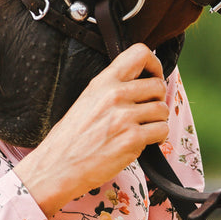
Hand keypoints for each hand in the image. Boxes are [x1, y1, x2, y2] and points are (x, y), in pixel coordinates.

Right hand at [15, 43, 168, 216]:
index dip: (155, 64)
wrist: (58, 165)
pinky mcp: (132, 139)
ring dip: (158, 120)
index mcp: (102, 82)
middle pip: (158, 85)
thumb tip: (140, 84)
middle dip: (158, 99)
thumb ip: (111, 88)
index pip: (140, 54)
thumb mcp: (87, 100)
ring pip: (162, 109)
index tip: (153, 77)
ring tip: (144, 128)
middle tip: (147, 110)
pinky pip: (162, 131)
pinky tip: (144, 141)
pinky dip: (158, 137)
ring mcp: (124, 117)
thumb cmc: (70, 138)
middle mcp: (114, 95)